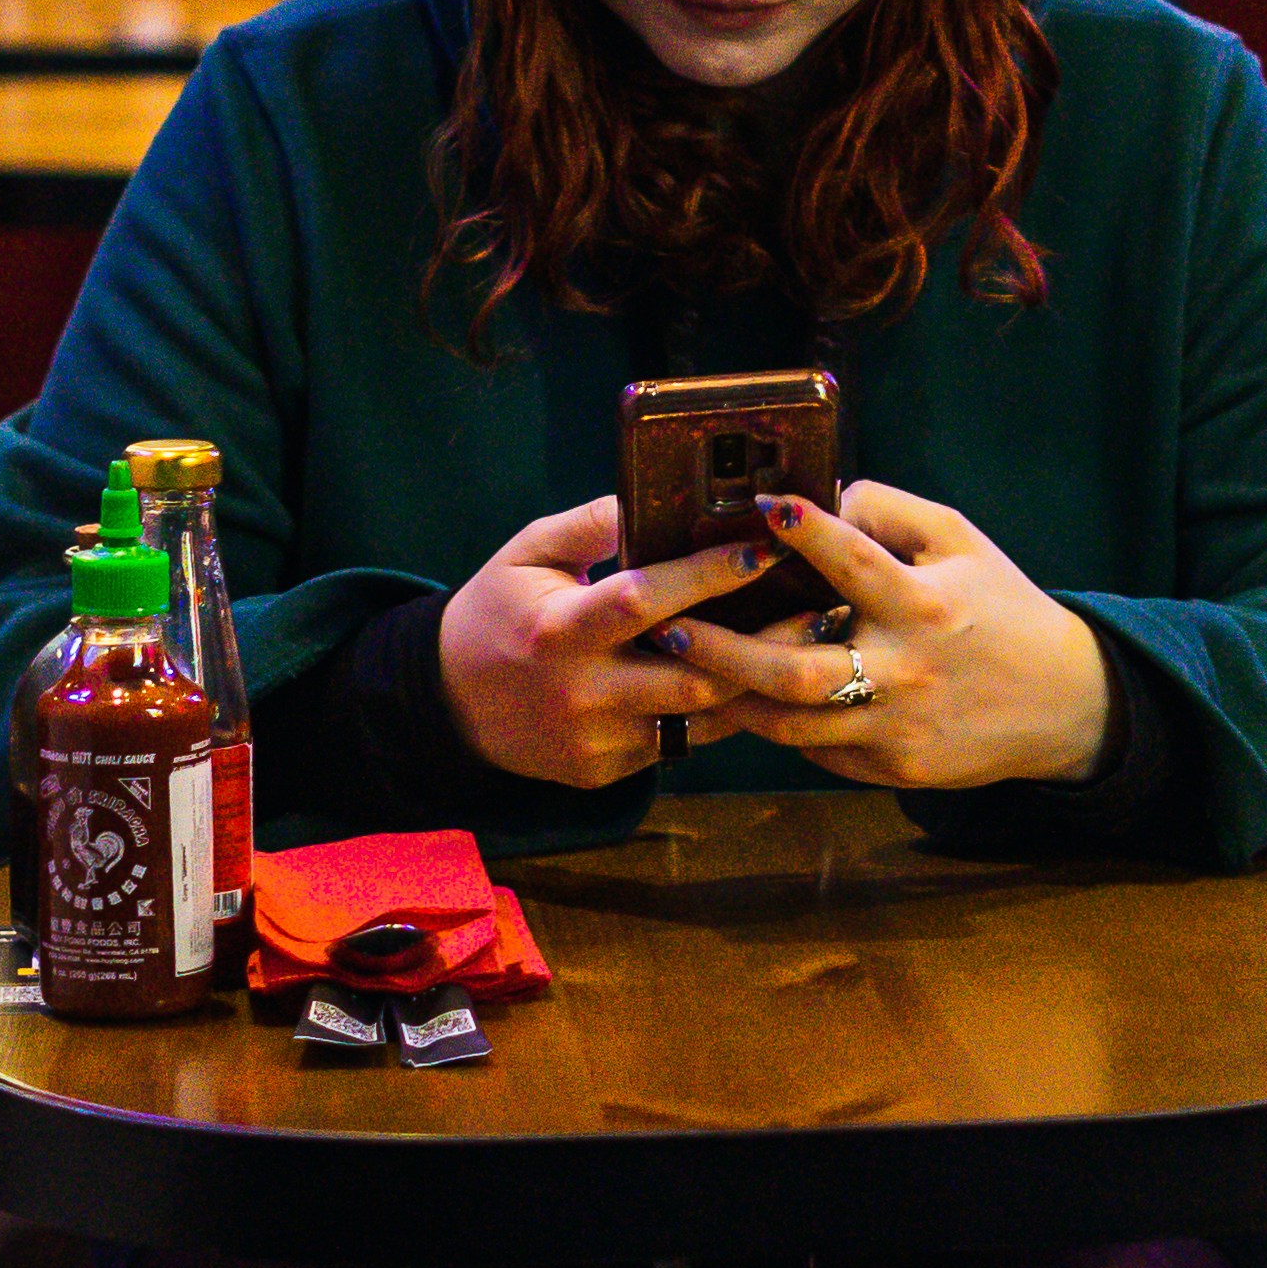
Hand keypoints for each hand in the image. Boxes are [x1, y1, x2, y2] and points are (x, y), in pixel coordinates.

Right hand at [432, 496, 789, 789]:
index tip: (764, 549)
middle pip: (692, 674)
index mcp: (560, 629)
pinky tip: (753, 680)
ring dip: (754, 683)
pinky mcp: (605, 771)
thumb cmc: (495, 612)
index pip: (645, 599)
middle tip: (818, 608)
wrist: (448, 705)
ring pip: (698, 719)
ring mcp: (596, 741)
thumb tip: (651, 496)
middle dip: (761, 643)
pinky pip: (677, 743)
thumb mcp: (526, 553)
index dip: (708, 575)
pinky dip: (715, 713)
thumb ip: (588, 525)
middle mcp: (582, 692)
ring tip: (805, 644)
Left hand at [662, 478, 1116, 793]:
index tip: (763, 506)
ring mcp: (896, 727)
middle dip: (725, 648)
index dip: (808, 531)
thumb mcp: (962, 542)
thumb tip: (821, 497)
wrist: (1060, 703)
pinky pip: (818, 751)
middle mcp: (907, 670)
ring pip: (792, 723)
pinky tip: (743, 702)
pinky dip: (778, 726)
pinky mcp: (891, 769)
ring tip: (685, 669)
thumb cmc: (1001, 606)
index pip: (856, 563)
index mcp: (926, 604)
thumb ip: (891, 513)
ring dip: (734, 695)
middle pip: (797, 668)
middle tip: (671, 625)